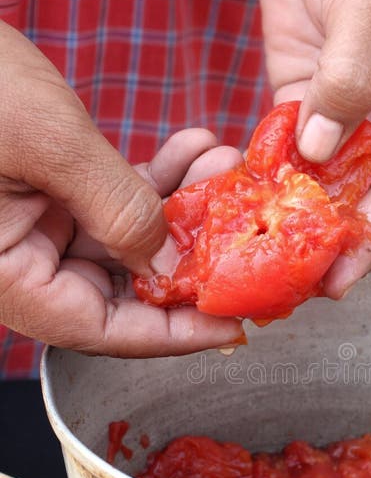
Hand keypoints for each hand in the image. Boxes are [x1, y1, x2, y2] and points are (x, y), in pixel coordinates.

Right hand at [0, 22, 243, 355]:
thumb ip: (117, 209)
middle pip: (120, 289)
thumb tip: (170, 265)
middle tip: (239, 222)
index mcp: (5, 279)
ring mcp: (29, 228)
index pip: (102, 331)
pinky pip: (106, 202)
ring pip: (122, 241)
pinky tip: (191, 148)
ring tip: (223, 167)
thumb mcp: (48, 144)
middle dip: (188, 253)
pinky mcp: (39, 193)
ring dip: (178, 206)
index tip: (231, 323)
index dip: (173, 333)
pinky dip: (149, 178)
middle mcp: (18, 264)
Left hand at [259, 0, 370, 295]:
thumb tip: (319, 153)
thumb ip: (348, 81)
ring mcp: (360, 118)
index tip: (343, 270)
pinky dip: (277, 187)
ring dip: (308, 225)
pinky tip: (252, 215)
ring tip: (273, 265)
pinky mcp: (313, 107)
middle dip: (344, 242)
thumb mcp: (369, 2)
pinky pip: (296, 160)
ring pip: (337, 190)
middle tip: (303, 283)